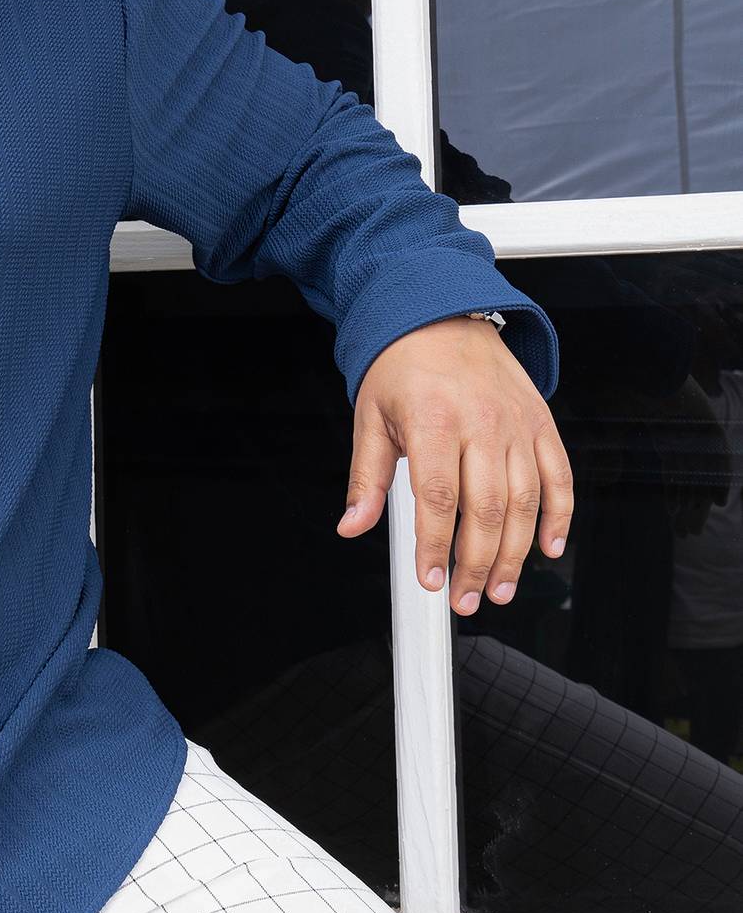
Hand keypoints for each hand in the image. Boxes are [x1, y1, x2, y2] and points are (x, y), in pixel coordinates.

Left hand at [339, 315, 572, 614]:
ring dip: (514, 554)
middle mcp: (482, 423)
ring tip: (498, 589)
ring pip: (525, 502)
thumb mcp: (370, 417)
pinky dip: (558, 518)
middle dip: (476, 564)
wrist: (441, 313)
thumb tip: (352, 525)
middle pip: (486, 509)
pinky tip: (546, 550)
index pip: (438, 499)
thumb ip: (366, 477)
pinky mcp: (541, 424)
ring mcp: (518, 425)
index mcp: (434, 421)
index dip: (436, 547)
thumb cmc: (402, 366)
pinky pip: (560, 478)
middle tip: (464, 599)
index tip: (430, 580)